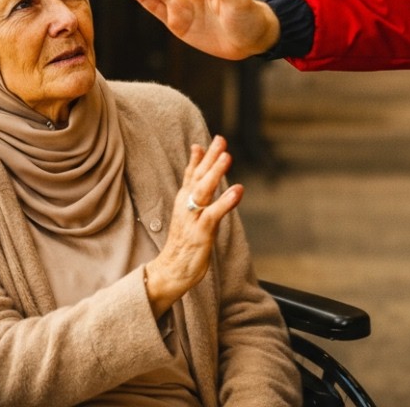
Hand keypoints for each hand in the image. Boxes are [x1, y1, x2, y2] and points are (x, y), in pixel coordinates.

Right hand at [142, 136, 243, 317]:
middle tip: (221, 140)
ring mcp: (192, 218)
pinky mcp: (200, 233)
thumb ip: (195, 195)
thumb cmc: (184, 241)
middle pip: (198, 176)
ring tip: (227, 157)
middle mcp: (186, 205)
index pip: (192, 173)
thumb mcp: (189, 214)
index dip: (202, 156)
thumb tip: (201, 180)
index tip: (213, 139)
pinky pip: (213, 214)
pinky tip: (237, 190)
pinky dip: (225, 202)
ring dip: (215, 173)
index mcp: (184, 200)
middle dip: (210, 158)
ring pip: (203, 191)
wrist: (171, 271)